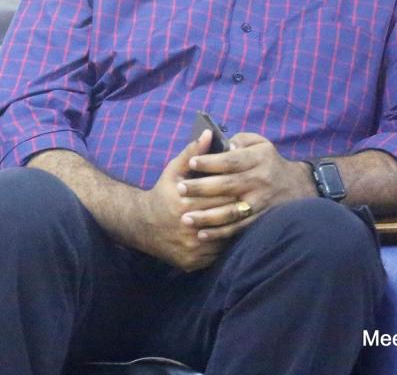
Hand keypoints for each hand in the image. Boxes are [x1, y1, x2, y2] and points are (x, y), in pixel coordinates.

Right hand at [132, 131, 239, 271]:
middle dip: (238, 209)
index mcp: (182, 202)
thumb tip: (209, 133)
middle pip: (223, 216)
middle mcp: (185, 227)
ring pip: (223, 238)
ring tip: (249, 218)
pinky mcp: (191, 262)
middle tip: (254, 201)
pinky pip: (217, 255)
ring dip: (235, 228)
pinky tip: (234, 235)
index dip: (233, 191)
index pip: (218, 196)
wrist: (143, 226)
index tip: (246, 185)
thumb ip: (192, 153)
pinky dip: (226, 245)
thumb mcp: (174, 171)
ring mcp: (189, 247)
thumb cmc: (163, 194)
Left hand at [176, 132, 315, 240]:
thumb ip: (239, 141)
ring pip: (231, 211)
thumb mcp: (259, 143)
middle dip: (201, 188)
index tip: (191, 163)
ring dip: (207, 216)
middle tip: (179, 189)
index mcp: (258, 159)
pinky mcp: (260, 220)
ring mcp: (260, 203)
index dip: (210, 162)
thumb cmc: (268, 161)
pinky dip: (220, 233)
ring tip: (186, 218)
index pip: (231, 160)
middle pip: (227, 185)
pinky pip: (238, 228)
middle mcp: (259, 181)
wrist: (297, 187)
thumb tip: (222, 145)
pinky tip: (202, 233)